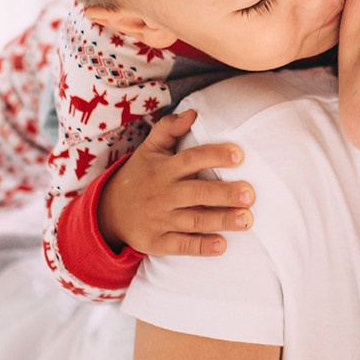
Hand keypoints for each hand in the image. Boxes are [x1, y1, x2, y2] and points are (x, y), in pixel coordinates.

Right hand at [96, 109, 252, 257]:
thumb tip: (193, 112)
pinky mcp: (157, 242)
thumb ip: (169, 128)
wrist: (109, 212)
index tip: (239, 156)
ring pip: (194, 221)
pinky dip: (201, 247)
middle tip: (250, 194)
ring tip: (246, 220)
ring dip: (221, 220)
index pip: (191, 159)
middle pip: (197, 193)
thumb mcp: (149, 149)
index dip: (215, 156)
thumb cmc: (140, 175)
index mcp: (164, 169)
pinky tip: (222, 245)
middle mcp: (163, 194)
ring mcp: (159, 220)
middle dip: (224, 194)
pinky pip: (181, 245)